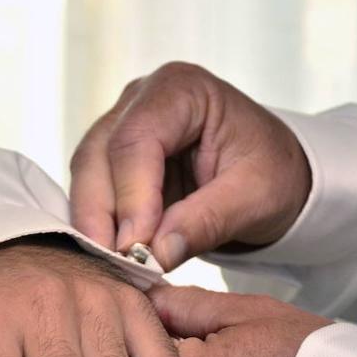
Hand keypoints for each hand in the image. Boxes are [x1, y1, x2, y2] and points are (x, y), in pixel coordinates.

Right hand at [69, 61, 310, 269]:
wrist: (270, 173)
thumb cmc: (271, 172)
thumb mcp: (256, 198)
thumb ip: (207, 221)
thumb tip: (156, 254)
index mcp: (182, 89)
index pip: (137, 139)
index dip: (131, 196)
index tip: (137, 248)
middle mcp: (140, 100)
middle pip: (98, 155)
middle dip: (101, 215)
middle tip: (116, 265)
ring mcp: (120, 126)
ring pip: (86, 175)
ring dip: (93, 224)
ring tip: (114, 267)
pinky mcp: (111, 158)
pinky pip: (91, 191)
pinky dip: (98, 225)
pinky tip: (112, 256)